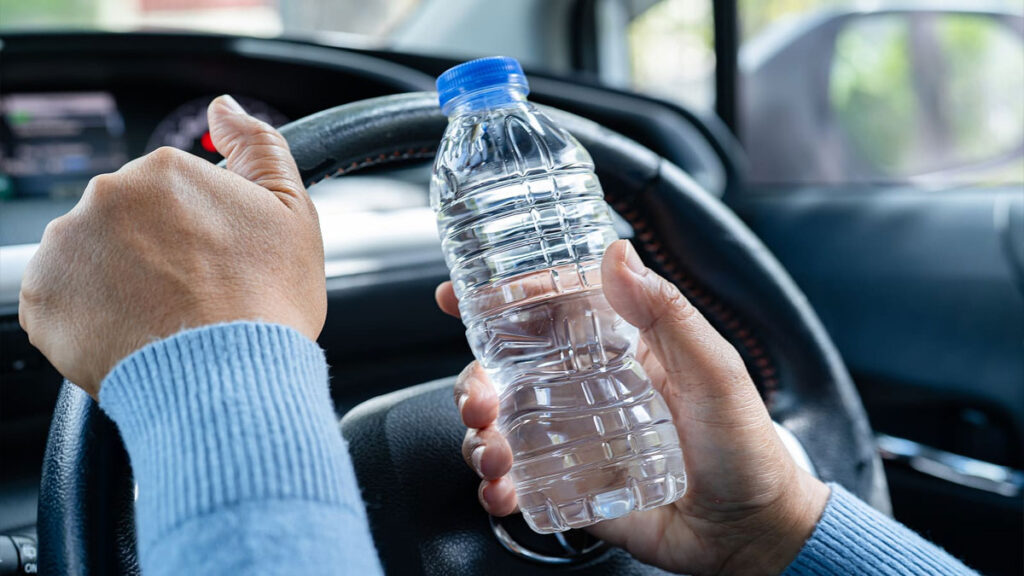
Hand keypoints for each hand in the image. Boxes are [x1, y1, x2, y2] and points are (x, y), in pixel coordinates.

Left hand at [19, 95, 325, 396]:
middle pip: (126, 222)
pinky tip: (131, 334)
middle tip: (190, 295)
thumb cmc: (268, 301)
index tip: (213, 264)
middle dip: (152, 252)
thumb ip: (257, 145)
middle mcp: (103, 197)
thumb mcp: (291, 210)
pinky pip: (61, 301)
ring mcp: (65, 247)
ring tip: (160, 319)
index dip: (196, 232)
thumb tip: (223, 107)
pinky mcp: (41, 299)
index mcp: (161, 171)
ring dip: (117, 281)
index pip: (169, 193)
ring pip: (91, 257)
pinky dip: (88, 317)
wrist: (231, 378)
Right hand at [437, 239, 828, 575]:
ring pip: (497, 428)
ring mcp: (570, 442)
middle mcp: (582, 392)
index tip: (454, 296)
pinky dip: (493, 487)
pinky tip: (501, 490)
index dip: (496, 302)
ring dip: (477, 438)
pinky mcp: (567, 489)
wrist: (752, 529)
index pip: (544, 315)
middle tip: (478, 401)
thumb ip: (667, 313)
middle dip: (471, 383)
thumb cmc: (744, 444)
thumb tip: (617, 252)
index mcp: (614, 353)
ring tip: (495, 456)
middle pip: (502, 374)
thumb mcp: (714, 370)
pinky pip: (514, 483)